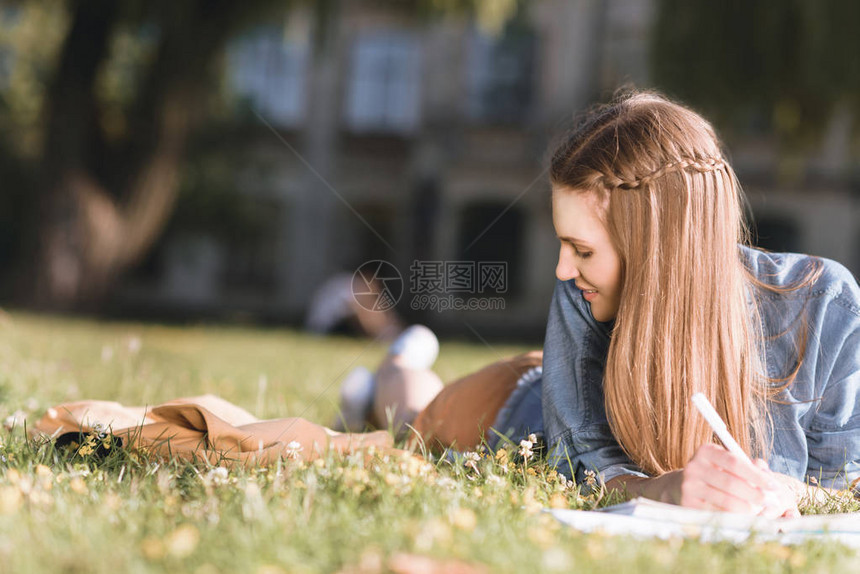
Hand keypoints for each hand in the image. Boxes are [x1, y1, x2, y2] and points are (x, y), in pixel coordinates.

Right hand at [663, 444, 795, 515]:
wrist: (682, 485)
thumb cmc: (714, 473)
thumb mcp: (727, 464)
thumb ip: (747, 465)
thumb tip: (765, 470)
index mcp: (705, 451)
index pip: (734, 462)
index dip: (756, 475)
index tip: (774, 486)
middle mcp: (694, 467)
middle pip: (731, 484)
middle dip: (755, 495)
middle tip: (771, 502)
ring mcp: (689, 486)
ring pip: (726, 502)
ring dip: (748, 508)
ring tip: (760, 510)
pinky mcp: (688, 504)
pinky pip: (718, 514)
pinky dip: (736, 517)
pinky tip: (745, 516)